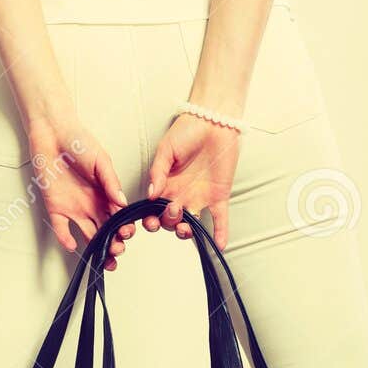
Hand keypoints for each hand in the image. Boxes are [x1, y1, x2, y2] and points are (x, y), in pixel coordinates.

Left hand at [27, 112, 133, 264]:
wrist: (53, 133)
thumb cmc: (79, 142)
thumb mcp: (101, 161)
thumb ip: (112, 182)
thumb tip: (123, 203)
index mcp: (106, 194)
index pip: (119, 218)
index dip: (124, 228)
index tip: (127, 233)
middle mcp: (92, 204)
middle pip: (106, 231)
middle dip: (115, 244)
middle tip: (118, 249)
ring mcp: (74, 207)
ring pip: (88, 234)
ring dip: (97, 247)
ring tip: (104, 256)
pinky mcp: (55, 207)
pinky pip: (61, 228)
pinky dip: (66, 239)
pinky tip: (73, 245)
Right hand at [144, 114, 240, 245]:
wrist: (214, 121)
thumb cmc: (187, 130)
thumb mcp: (166, 149)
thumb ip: (158, 172)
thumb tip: (151, 194)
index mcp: (166, 184)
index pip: (154, 207)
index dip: (150, 217)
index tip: (148, 221)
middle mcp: (181, 193)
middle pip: (170, 218)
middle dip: (167, 221)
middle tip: (170, 213)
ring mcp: (200, 196)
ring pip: (191, 222)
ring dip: (187, 230)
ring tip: (185, 228)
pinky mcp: (219, 195)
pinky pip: (219, 219)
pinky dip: (220, 233)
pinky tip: (219, 245)